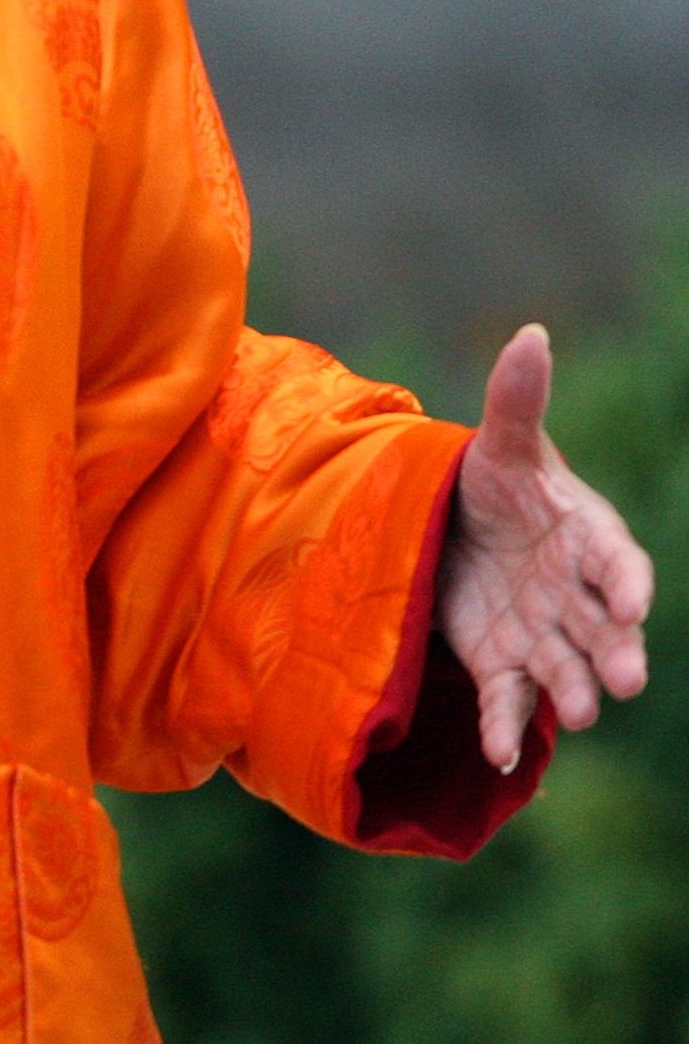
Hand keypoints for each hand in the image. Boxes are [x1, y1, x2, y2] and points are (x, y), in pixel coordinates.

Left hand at [440, 325, 652, 771]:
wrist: (459, 526)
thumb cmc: (495, 480)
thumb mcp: (498, 440)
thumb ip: (516, 398)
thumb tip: (530, 333)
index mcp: (587, 539)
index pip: (618, 562)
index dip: (624, 583)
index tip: (628, 602)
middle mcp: (576, 595)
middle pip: (604, 629)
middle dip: (616, 652)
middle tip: (622, 680)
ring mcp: (544, 633)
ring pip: (566, 669)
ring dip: (572, 691)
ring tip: (575, 712)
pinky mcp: (503, 662)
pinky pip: (509, 699)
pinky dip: (506, 726)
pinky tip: (500, 754)